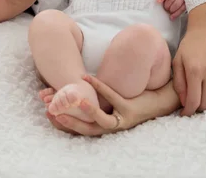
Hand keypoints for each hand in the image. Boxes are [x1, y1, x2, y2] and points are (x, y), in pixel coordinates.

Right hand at [38, 75, 178, 135]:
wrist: (158, 102)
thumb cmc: (129, 100)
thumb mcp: (109, 104)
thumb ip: (94, 101)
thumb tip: (71, 91)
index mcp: (104, 127)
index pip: (79, 129)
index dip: (63, 123)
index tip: (48, 113)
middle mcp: (112, 127)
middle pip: (87, 129)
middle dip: (70, 122)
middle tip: (53, 112)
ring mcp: (121, 119)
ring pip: (102, 120)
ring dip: (87, 111)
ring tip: (75, 99)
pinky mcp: (130, 108)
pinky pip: (112, 96)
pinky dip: (99, 86)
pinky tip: (87, 76)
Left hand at [157, 0, 186, 19]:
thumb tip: (157, 2)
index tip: (158, 1)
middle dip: (167, 5)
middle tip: (165, 7)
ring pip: (178, 3)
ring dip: (172, 9)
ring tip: (169, 10)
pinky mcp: (187, 1)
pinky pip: (182, 8)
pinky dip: (176, 13)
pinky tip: (172, 16)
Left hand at [172, 0, 205, 115]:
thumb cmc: (189, 45)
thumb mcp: (178, 61)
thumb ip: (179, 83)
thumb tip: (184, 102)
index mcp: (194, 71)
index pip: (193, 101)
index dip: (188, 111)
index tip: (184, 114)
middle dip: (198, 109)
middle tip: (192, 106)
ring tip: (202, 100)